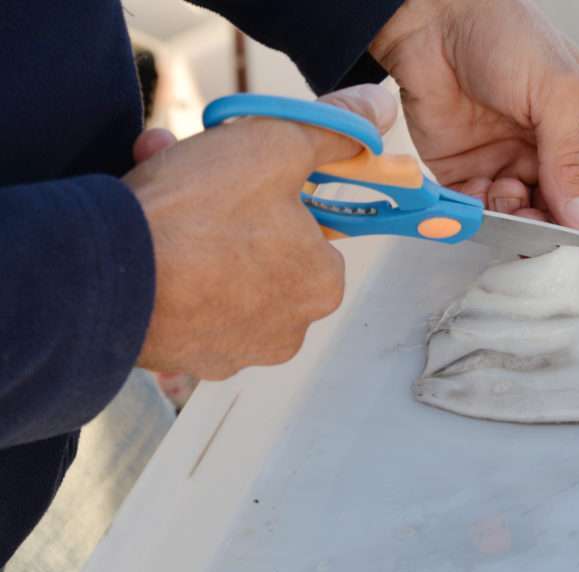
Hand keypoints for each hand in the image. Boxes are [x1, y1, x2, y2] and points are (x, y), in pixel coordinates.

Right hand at [124, 84, 397, 378]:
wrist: (106, 274)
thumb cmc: (200, 213)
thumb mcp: (276, 146)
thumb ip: (333, 130)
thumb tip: (376, 111)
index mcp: (323, 285)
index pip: (313, 232)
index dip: (277, 196)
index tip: (242, 178)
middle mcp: (289, 330)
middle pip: (266, 254)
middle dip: (230, 213)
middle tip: (189, 182)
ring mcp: (235, 350)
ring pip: (223, 277)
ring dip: (196, 237)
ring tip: (157, 206)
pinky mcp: (186, 359)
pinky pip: (187, 304)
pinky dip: (170, 274)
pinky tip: (144, 248)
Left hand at [370, 0, 578, 233]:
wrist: (434, 20)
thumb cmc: (507, 37)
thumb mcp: (558, 94)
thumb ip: (572, 161)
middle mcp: (547, 154)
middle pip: (559, 215)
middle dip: (550, 226)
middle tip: (538, 224)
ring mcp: (506, 163)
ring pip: (519, 219)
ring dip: (515, 219)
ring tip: (506, 194)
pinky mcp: (464, 172)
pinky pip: (476, 211)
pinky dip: (478, 213)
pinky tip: (478, 192)